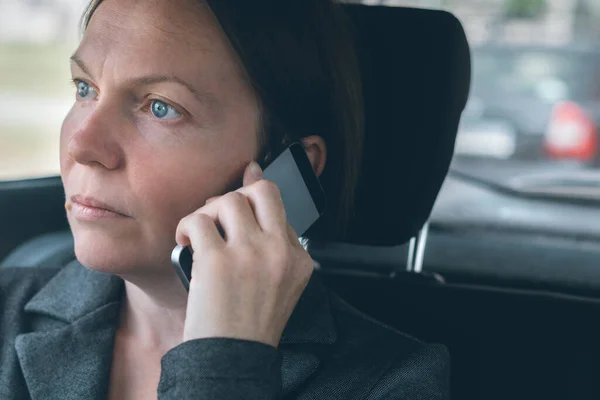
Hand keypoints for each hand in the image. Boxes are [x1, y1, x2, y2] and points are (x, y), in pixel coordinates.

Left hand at [175, 161, 314, 347]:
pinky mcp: (217, 261)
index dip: (253, 213)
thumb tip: (254, 174)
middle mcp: (280, 251)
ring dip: (209, 212)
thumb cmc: (250, 322)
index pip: (279, 212)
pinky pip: (198, 221)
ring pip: (229, 200)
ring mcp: (250, 254)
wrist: (233, 358)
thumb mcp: (279, 282)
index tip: (237, 221)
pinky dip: (186, 227)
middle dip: (239, 195)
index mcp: (299, 259)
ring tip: (201, 233)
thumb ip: (271, 236)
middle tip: (222, 217)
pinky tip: (185, 242)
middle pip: (264, 191)